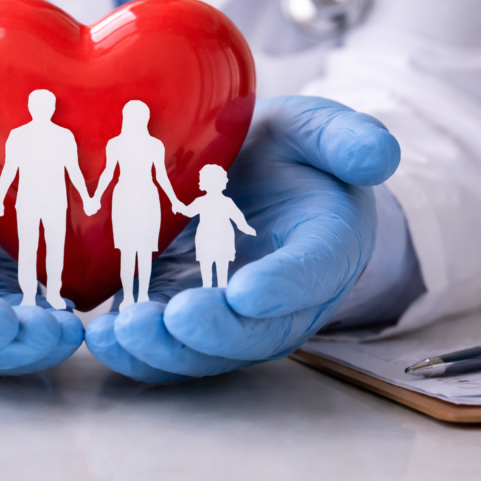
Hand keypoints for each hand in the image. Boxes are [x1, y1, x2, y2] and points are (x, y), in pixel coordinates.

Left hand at [84, 96, 399, 382]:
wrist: (256, 175)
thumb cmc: (290, 153)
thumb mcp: (317, 130)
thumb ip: (347, 138)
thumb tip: (379, 156)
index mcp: (324, 247)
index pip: (311, 273)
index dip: (283, 287)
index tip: (248, 291)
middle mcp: (281, 296)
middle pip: (255, 332)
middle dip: (215, 332)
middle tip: (177, 319)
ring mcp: (230, 311)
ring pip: (207, 350)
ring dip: (165, 350)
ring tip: (123, 333)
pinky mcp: (185, 309)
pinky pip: (166, 344)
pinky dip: (134, 349)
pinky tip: (100, 335)